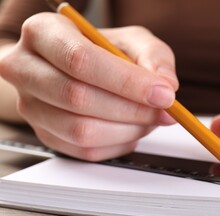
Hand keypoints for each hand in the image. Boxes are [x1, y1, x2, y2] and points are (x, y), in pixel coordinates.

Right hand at [0, 13, 177, 160]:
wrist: (70, 66)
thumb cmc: (100, 50)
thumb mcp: (131, 40)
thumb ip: (153, 57)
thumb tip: (166, 86)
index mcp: (44, 33)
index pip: (81, 60)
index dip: (127, 82)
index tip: (163, 94)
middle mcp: (26, 69)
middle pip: (79, 98)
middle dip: (133, 110)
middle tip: (164, 110)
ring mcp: (32, 107)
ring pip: (82, 131)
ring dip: (128, 130)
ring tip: (148, 119)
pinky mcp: (46, 135)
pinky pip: (85, 151)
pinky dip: (118, 144)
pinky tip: (130, 129)